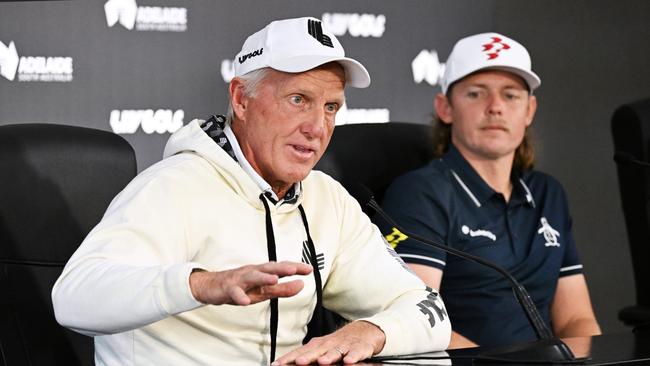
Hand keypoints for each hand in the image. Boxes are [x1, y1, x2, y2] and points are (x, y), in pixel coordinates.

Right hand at [189, 261, 311, 305]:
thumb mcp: (263, 290)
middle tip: (294, 269)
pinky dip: (240, 296)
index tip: (309, 269)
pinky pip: (234, 292)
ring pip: (252, 277)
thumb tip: (301, 285)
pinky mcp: (228, 289)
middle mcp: (252, 272)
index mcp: (262, 272)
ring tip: (274, 280)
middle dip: (282, 268)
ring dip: (263, 277)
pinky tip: (245, 301)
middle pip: (268, 268)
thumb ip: (283, 289)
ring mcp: (240, 279)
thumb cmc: (241, 287)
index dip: (295, 267)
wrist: (212, 286)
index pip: (281, 267)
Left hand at [273, 320, 385, 364]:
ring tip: (322, 362)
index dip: (288, 359)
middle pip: (316, 351)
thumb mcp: (321, 349)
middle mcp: (329, 344)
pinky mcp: (360, 348)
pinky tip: (348, 361)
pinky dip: (353, 357)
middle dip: (307, 357)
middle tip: (298, 363)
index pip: (300, 352)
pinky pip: (356, 353)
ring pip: (336, 351)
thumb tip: (286, 364)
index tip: (276, 365)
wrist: (363, 332)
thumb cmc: (338, 343)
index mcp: (317, 345)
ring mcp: (344, 345)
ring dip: (329, 356)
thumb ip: (306, 356)